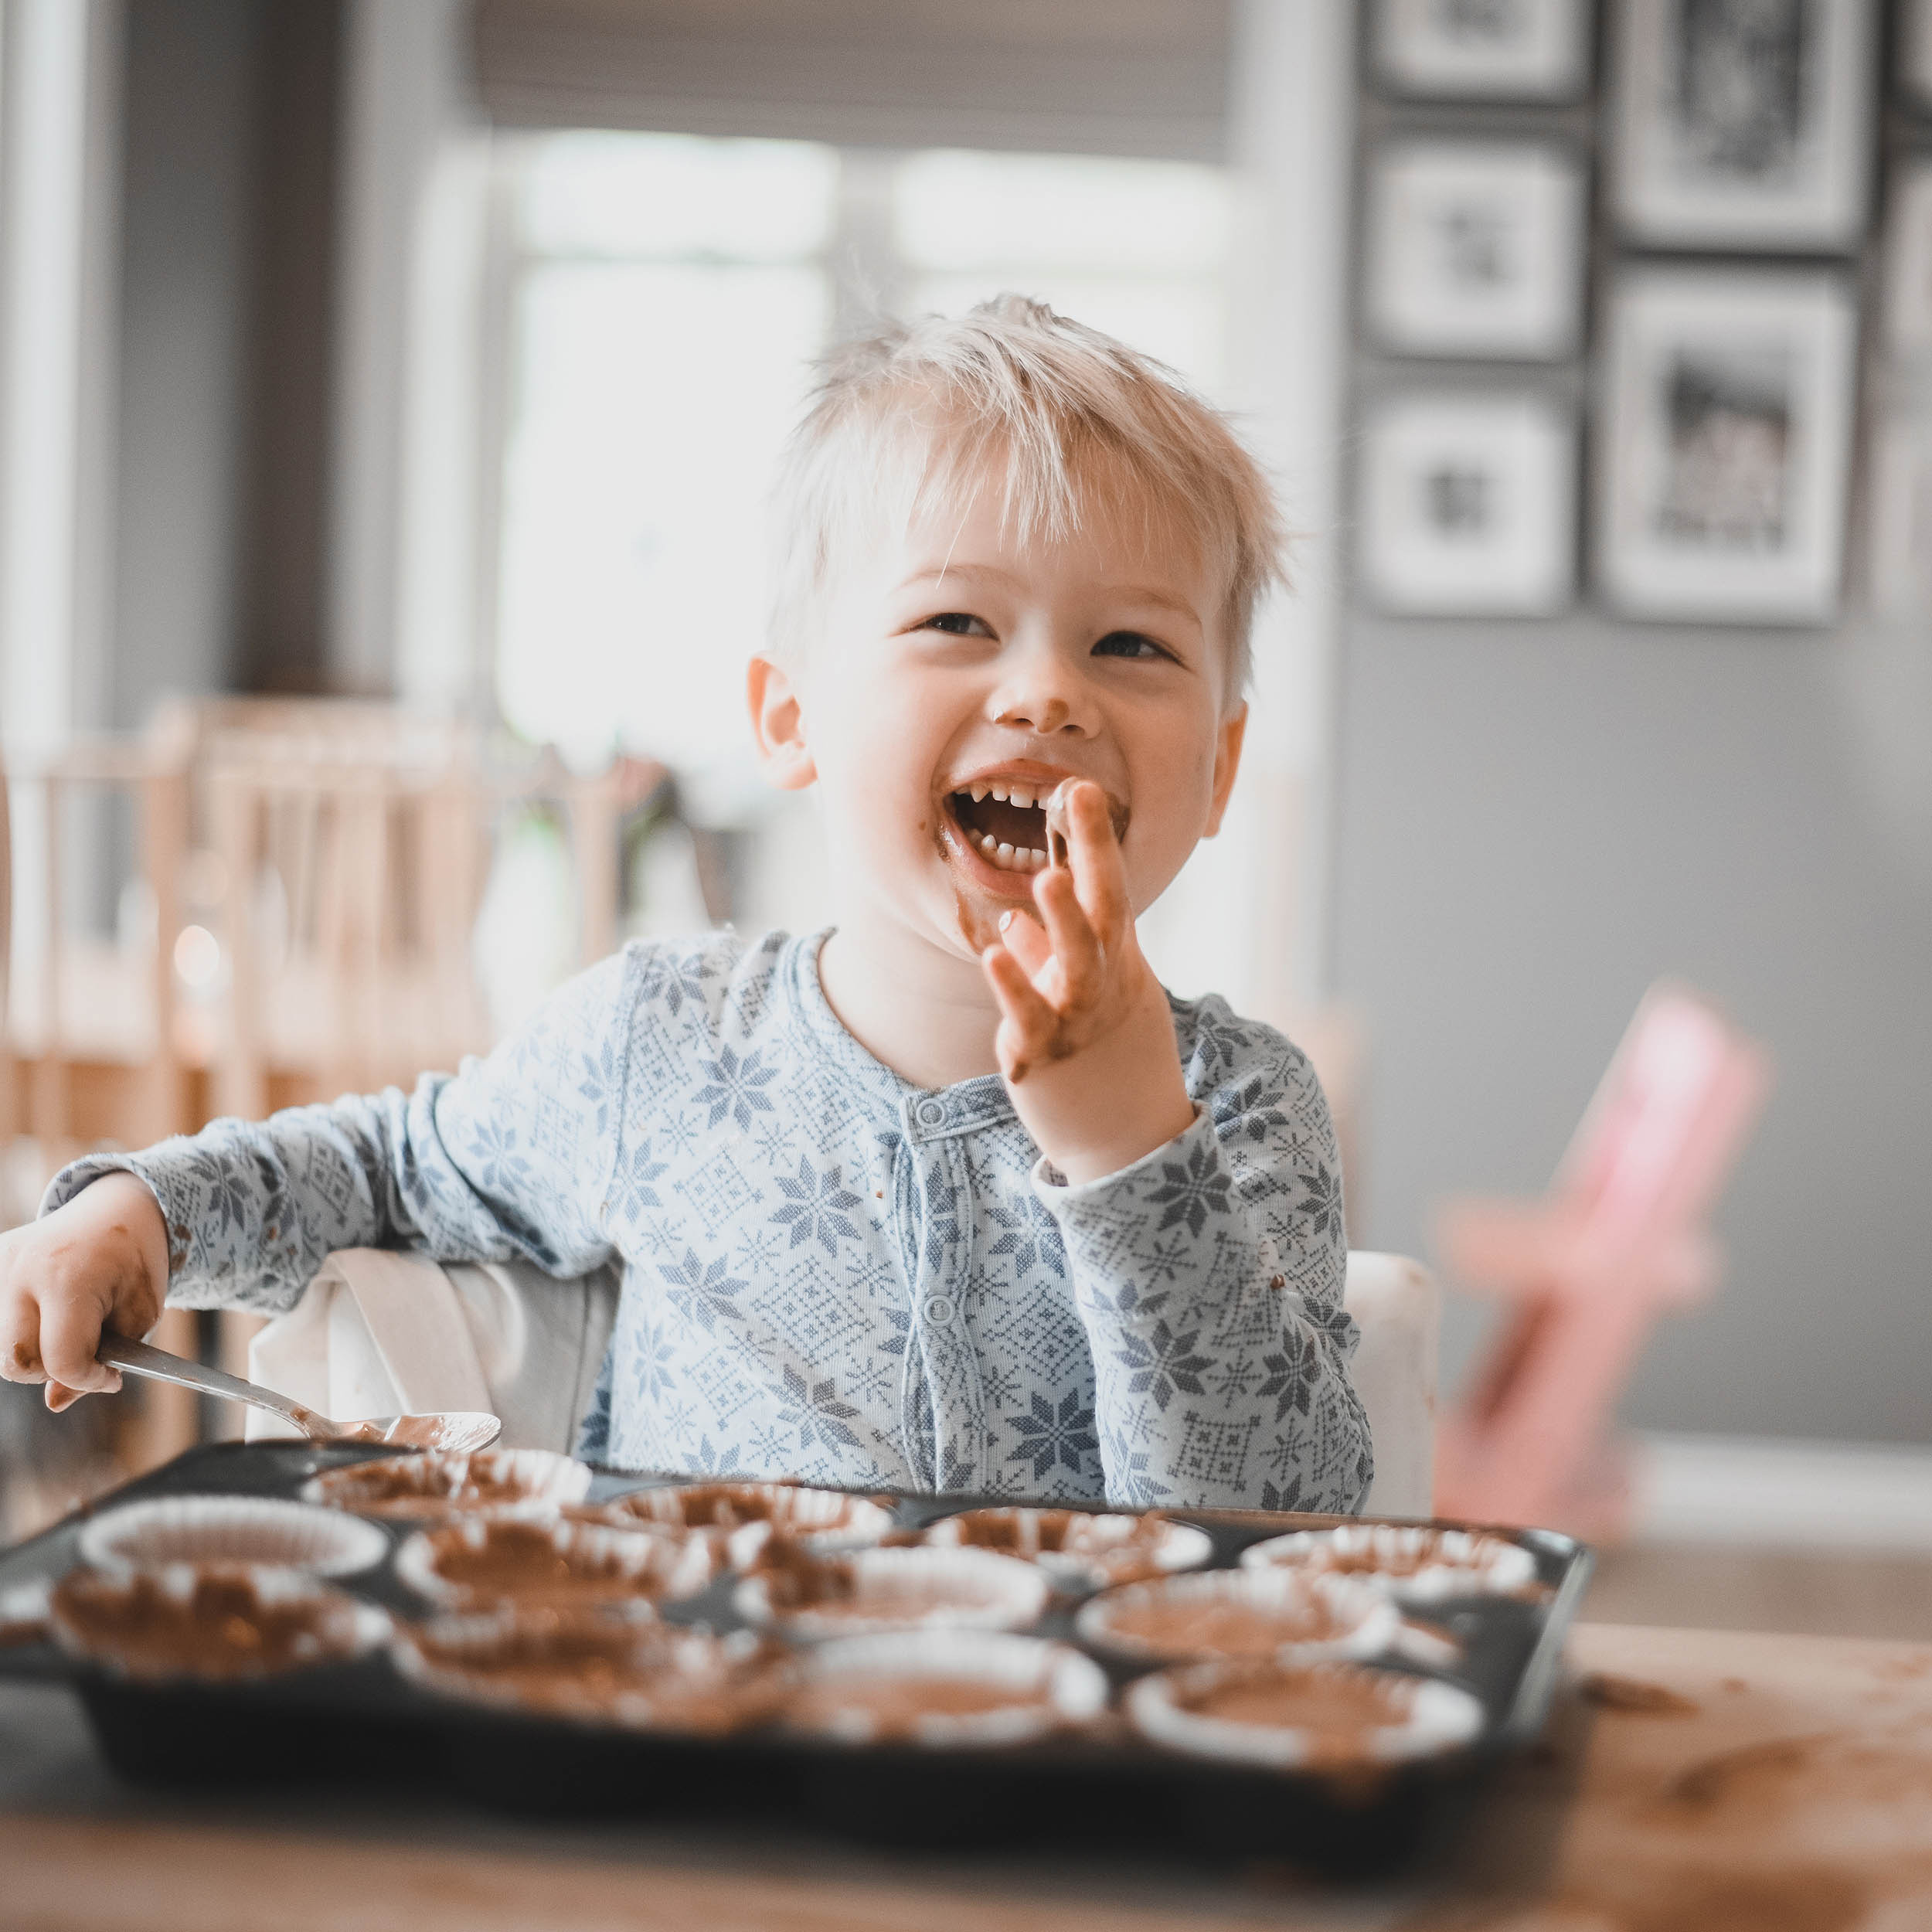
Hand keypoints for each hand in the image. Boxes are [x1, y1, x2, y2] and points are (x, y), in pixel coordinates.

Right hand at [0, 1173, 168, 1410]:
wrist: (118, 1208)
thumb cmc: (134, 1264)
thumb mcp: (141, 1313)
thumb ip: (103, 1360)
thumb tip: (54, 1402)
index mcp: (71, 1278)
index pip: (62, 1359)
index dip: (89, 1379)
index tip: (112, 1376)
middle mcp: (24, 1269)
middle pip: (16, 1361)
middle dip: (53, 1370)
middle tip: (88, 1351)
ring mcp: (1, 1265)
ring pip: (2, 1347)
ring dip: (35, 1351)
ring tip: (69, 1326)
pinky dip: (23, 1328)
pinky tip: (49, 1311)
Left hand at [980, 779, 1194, 1184]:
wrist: (1128, 1143)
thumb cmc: (1110, 1059)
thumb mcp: (1094, 1001)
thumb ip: (1051, 958)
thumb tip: (1012, 924)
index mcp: (1117, 962)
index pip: (1108, 890)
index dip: (1095, 840)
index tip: (1080, 788)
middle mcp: (1104, 984)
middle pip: (1103, 911)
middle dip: (1091, 854)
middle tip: (1078, 799)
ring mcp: (1077, 1021)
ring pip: (1073, 964)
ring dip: (1060, 919)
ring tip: (1043, 879)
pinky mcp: (1042, 1058)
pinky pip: (1027, 1015)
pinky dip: (1014, 984)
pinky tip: (994, 951)